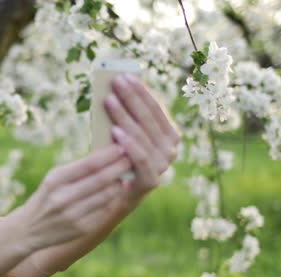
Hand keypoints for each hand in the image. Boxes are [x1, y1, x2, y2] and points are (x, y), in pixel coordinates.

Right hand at [14, 145, 131, 250]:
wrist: (29, 230)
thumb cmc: (47, 196)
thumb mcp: (54, 178)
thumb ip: (77, 169)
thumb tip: (107, 154)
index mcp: (55, 180)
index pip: (89, 164)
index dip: (109, 155)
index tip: (121, 147)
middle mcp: (63, 198)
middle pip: (101, 179)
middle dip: (119, 167)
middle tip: (130, 158)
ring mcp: (73, 215)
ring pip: (107, 195)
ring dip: (119, 182)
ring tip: (125, 173)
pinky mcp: (82, 228)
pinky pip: (105, 210)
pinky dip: (113, 198)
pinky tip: (116, 191)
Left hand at [104, 74, 180, 204]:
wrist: (111, 197)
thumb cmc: (114, 158)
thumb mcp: (118, 134)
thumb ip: (121, 117)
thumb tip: (112, 92)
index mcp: (167, 133)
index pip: (156, 107)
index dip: (141, 91)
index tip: (125, 76)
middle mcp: (170, 148)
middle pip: (149, 119)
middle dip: (131, 99)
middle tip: (115, 83)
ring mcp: (162, 165)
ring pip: (144, 136)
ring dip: (126, 117)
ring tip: (109, 101)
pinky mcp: (150, 181)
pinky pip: (141, 159)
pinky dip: (129, 144)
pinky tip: (114, 131)